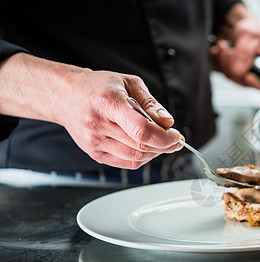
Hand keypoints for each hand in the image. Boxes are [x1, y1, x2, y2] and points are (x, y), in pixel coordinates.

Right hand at [0, 53, 183, 168]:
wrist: (66, 96)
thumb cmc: (99, 87)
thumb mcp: (129, 83)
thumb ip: (151, 104)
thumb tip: (168, 123)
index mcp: (108, 103)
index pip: (141, 130)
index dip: (164, 137)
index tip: (176, 136)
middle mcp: (98, 125)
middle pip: (141, 146)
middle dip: (165, 145)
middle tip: (175, 139)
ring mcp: (94, 142)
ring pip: (136, 158)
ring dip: (155, 153)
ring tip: (162, 142)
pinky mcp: (94, 154)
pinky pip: (127, 163)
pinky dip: (143, 158)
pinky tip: (147, 147)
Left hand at [210, 3, 259, 89]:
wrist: (241, 24)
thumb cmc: (252, 27)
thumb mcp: (249, 34)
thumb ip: (244, 52)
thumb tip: (238, 71)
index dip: (256, 81)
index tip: (242, 72)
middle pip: (248, 82)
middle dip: (233, 66)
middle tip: (226, 49)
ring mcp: (253, 74)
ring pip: (236, 78)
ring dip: (224, 63)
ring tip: (222, 46)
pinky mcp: (241, 73)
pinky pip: (228, 74)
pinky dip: (220, 63)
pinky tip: (218, 51)